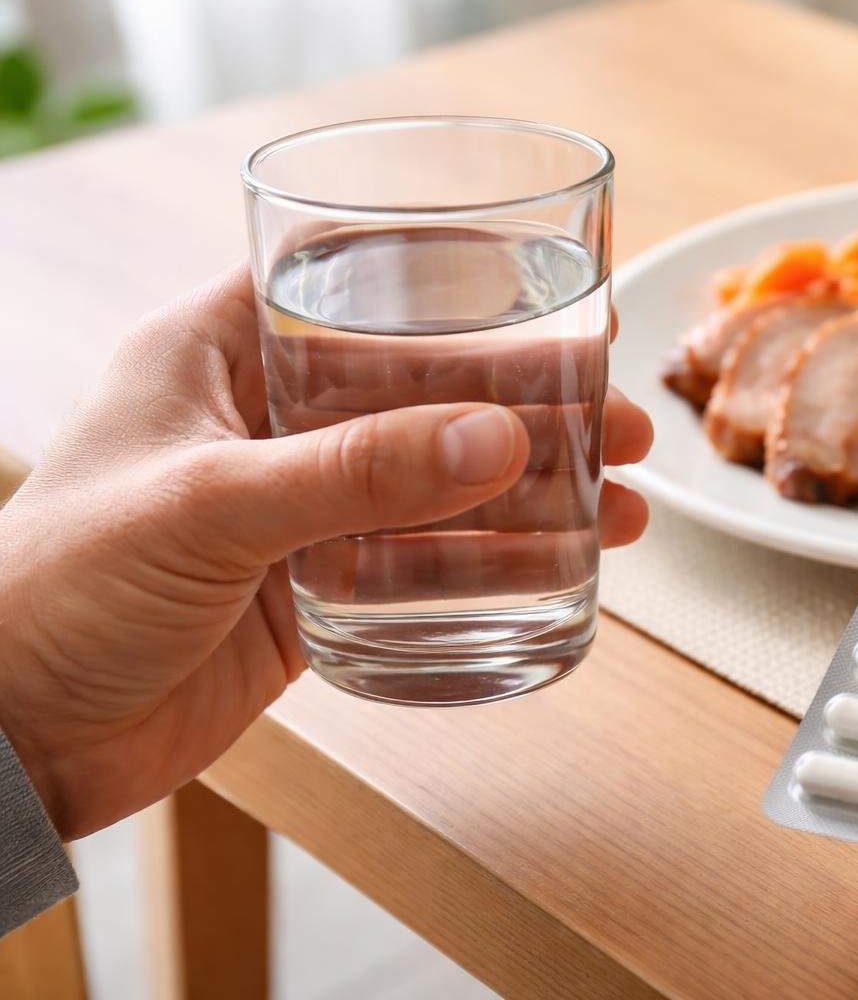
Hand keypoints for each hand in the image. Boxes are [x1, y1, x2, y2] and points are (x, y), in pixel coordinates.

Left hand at [0, 267, 651, 838]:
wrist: (11, 741)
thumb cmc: (56, 591)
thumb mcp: (208, 508)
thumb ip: (355, 474)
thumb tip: (499, 439)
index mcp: (219, 352)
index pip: (355, 287)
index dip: (460, 287)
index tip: (556, 292)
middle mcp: (268, 420)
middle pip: (426, 391)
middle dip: (530, 405)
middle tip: (619, 422)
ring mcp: (299, 508)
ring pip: (440, 482)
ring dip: (534, 490)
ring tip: (626, 502)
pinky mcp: (318, 588)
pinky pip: (427, 562)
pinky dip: (498, 562)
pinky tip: (567, 563)